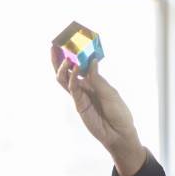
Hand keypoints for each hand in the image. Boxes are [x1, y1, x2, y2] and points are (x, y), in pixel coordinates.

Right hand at [51, 46, 145, 175]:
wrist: (119, 133)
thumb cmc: (119, 113)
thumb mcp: (111, 93)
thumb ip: (98, 79)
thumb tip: (91, 61)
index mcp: (94, 82)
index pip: (81, 65)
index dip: (75, 55)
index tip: (70, 42)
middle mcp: (85, 87)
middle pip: (67, 71)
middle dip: (60, 59)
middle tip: (55, 45)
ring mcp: (80, 96)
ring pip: (65, 79)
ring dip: (62, 67)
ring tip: (62, 54)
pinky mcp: (79, 105)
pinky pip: (72, 89)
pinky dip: (72, 77)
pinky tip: (74, 68)